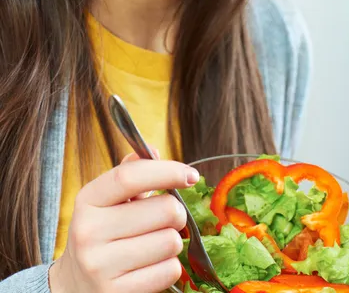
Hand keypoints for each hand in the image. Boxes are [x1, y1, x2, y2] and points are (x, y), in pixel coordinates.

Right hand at [49, 155, 198, 292]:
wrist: (75, 284)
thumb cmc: (102, 231)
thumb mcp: (108, 199)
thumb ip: (132, 172)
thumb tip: (153, 150)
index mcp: (88, 200)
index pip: (130, 177)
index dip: (167, 171)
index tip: (191, 175)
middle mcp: (89, 232)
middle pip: (164, 209)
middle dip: (176, 212)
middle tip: (168, 217)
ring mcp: (101, 266)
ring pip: (171, 241)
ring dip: (172, 241)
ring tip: (154, 242)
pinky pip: (169, 271)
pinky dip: (170, 266)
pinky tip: (152, 264)